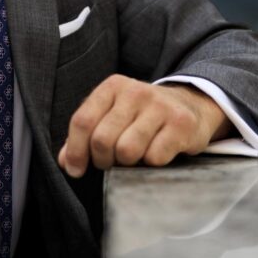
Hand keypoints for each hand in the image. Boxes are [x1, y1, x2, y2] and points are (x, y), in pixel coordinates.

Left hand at [57, 76, 229, 176]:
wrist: (190, 106)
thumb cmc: (141, 116)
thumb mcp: (111, 116)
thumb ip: (85, 136)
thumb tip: (66, 163)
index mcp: (112, 86)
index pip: (82, 121)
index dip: (76, 151)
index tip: (76, 170)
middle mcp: (135, 91)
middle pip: (102, 139)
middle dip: (103, 160)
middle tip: (112, 162)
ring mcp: (160, 106)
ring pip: (127, 150)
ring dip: (128, 163)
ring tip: (134, 156)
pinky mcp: (181, 123)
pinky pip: (154, 157)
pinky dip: (152, 163)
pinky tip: (156, 153)